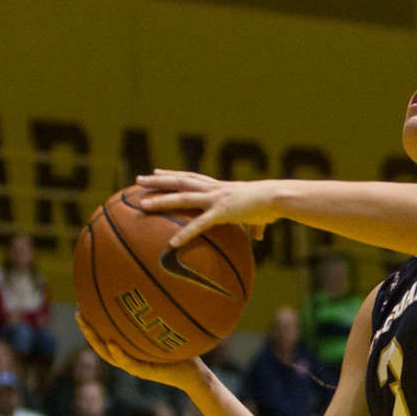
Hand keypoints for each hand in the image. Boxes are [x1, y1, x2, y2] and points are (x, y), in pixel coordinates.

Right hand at [76, 313, 201, 389]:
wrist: (195, 374)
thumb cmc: (182, 351)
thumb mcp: (166, 332)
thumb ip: (157, 319)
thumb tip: (154, 293)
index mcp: (130, 350)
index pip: (106, 337)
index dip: (93, 325)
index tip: (83, 307)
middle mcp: (129, 359)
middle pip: (101, 345)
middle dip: (88, 330)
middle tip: (78, 313)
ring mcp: (136, 366)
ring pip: (109, 354)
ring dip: (96, 341)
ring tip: (86, 326)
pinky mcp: (146, 372)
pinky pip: (129, 362)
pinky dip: (119, 353)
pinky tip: (111, 343)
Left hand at [136, 170, 276, 245]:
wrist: (277, 198)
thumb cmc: (270, 205)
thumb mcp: (258, 214)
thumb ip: (254, 226)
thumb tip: (259, 237)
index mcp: (220, 187)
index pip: (191, 177)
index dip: (174, 175)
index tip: (157, 172)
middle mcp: (214, 189)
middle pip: (180, 182)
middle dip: (158, 181)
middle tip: (139, 179)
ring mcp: (216, 199)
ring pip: (183, 198)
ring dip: (161, 200)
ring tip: (143, 204)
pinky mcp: (222, 212)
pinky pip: (199, 224)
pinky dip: (185, 233)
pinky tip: (172, 242)